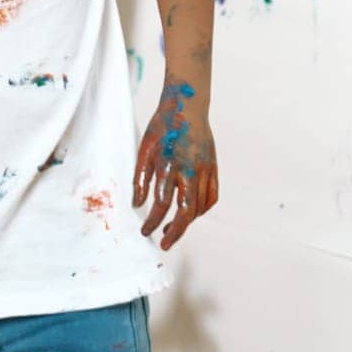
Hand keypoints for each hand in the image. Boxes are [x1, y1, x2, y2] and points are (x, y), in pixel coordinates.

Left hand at [134, 82, 218, 249]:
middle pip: (186, 211)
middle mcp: (190, 169)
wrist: (187, 107)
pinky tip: (189, 214)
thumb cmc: (162, 127)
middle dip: (174, 232)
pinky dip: (201, 210)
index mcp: (169, 164)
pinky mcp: (214, 168)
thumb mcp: (144, 149)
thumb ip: (140, 178)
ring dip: (186, 223)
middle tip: (164, 244)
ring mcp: (206, 169)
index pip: (161, 203)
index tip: (145, 231)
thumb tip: (137, 205)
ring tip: (171, 230)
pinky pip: (211, 197)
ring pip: (199, 207)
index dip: (152, 221)